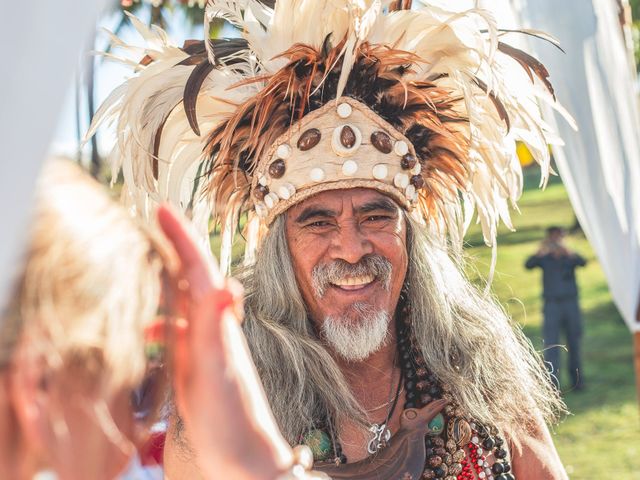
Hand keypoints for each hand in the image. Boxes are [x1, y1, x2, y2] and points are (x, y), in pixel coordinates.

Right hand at [157, 205, 293, 479]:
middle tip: (157, 221)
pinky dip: (162, 318)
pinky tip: (148, 328)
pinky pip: (178, 329)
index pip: (197, 269)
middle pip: (192, 275)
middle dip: (176, 246)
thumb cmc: (230, 413)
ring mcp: (205, 344)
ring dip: (168, 277)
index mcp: (216, 321)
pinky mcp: (197, 363)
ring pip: (184, 300)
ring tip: (146, 262)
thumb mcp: (217, 367)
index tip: (164, 209)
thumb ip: (214, 327)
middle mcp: (213, 326)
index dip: (183, 238)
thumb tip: (222, 284)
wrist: (241, 451)